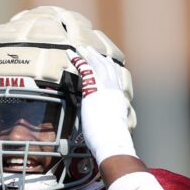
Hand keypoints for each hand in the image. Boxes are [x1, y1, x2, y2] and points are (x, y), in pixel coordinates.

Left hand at [67, 46, 135, 163]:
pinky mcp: (93, 89)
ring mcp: (104, 88)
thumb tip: (104, 128)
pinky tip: (71, 55)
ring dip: (88, 55)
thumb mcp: (111, 128)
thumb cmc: (111, 140)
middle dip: (98, 58)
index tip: (106, 62)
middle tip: (90, 50)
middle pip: (107, 68)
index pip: (115, 79)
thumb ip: (108, 122)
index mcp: (118, 99)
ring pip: (96, 65)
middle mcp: (113, 90)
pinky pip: (85, 69)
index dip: (110, 69)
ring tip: (80, 49)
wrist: (111, 140)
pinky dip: (78, 60)